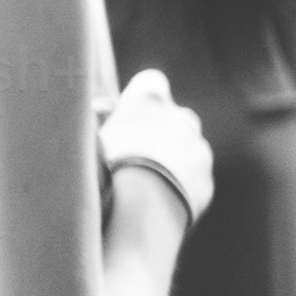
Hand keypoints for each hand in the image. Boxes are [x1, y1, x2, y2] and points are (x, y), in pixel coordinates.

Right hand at [92, 72, 213, 225]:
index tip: (129, 114)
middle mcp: (181, 119)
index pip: (152, 81)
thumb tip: (102, 108)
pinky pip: (195, 175)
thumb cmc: (104, 169)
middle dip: (161, 127)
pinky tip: (161, 197)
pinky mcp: (206, 180)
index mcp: (150, 100)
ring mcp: (198, 150)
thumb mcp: (89, 137)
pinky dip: (183, 181)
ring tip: (148, 178)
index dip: (141, 98)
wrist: (139, 214)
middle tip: (137, 149)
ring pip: (188, 145)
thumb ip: (97, 118)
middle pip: (175, 114)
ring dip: (174, 154)